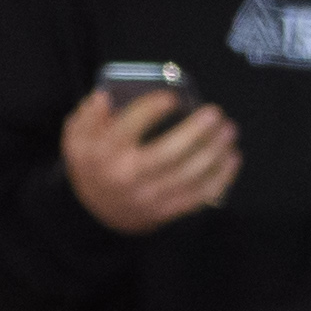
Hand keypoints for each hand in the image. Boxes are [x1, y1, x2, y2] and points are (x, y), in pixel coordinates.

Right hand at [61, 89, 239, 235]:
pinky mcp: (167, 210)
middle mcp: (127, 175)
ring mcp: (149, 196)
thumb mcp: (77, 138)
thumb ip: (89, 116)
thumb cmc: (94, 164)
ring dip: (215, 151)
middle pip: (168, 152)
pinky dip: (222, 177)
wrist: (96, 213)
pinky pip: (200, 195)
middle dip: (197, 130)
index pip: (131, 126)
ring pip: (190, 174)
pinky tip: (232, 157)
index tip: (172, 98)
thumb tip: (104, 98)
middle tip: (215, 112)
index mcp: (104, 152)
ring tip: (229, 130)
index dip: (153, 108)